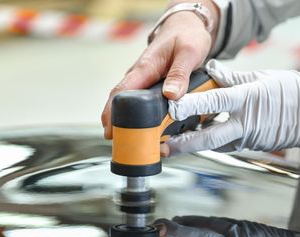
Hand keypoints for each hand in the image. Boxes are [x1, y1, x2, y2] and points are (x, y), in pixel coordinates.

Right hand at [101, 9, 214, 138]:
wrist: (187, 27)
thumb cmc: (186, 36)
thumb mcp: (189, 52)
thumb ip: (180, 74)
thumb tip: (171, 94)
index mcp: (144, 68)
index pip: (120, 92)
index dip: (112, 113)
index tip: (110, 131)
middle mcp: (140, 76)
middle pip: (121, 104)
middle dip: (119, 125)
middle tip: (124, 146)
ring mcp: (143, 83)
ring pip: (131, 106)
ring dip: (132, 125)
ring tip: (140, 145)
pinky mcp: (150, 88)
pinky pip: (142, 105)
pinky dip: (143, 120)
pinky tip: (151, 133)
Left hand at [157, 216, 299, 236]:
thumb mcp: (250, 233)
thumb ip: (230, 232)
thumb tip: (212, 232)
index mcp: (232, 223)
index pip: (202, 220)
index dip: (184, 222)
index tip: (169, 223)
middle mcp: (230, 231)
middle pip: (198, 225)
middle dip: (175, 226)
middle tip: (156, 225)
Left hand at [164, 60, 299, 158]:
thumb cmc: (295, 93)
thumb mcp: (261, 78)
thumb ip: (232, 78)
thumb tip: (211, 71)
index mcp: (249, 100)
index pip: (215, 103)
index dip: (192, 106)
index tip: (172, 108)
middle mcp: (246, 123)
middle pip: (210, 138)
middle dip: (184, 144)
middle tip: (164, 147)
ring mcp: (249, 138)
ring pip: (215, 144)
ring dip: (193, 145)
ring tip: (171, 144)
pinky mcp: (250, 146)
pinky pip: (226, 143)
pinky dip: (210, 140)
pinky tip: (196, 137)